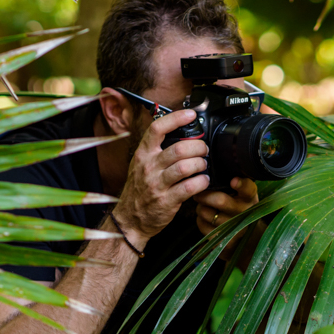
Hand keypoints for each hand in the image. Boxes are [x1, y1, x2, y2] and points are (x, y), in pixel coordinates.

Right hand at [112, 109, 210, 247]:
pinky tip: (203, 181)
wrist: (130, 219)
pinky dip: (201, 182)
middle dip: (198, 147)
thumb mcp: (142, 165)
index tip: (191, 114)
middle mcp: (149, 167)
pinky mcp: (166, 201)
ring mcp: (157, 184)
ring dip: (200, 164)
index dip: (176, 118)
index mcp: (143, 154)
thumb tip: (181, 135)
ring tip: (203, 165)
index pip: (157, 129)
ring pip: (185, 167)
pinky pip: (189, 187)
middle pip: (179, 148)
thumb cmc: (140, 190)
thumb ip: (158, 151)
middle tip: (204, 150)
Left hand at [195, 177, 258, 236]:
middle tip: (198, 192)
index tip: (233, 181)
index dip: (240, 185)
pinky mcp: (223, 239)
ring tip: (204, 205)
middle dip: (204, 195)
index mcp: (249, 197)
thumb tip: (210, 167)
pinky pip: (202, 224)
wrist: (244, 234)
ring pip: (206, 212)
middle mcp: (244, 212)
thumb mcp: (242, 192)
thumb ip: (233, 180)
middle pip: (220, 200)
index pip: (248, 189)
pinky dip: (200, 219)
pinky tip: (206, 217)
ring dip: (200, 207)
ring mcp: (234, 227)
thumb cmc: (239, 205)